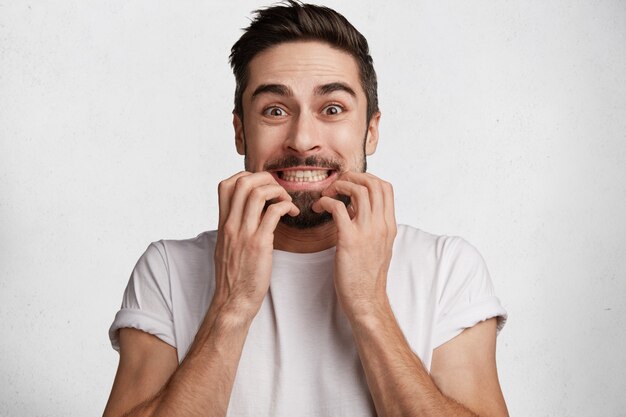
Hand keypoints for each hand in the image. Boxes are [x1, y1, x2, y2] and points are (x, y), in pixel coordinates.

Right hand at [212, 171, 298, 318]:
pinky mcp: (259, 244)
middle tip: (279, 190)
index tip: (263, 187)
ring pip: (258, 193)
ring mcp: (244, 233)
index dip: (247, 177)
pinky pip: (274, 213)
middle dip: (265, 178)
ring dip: (278, 191)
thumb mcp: (226, 246)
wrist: (233, 300)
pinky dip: (286, 206)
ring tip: (287, 201)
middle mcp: (231, 224)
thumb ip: (234, 227)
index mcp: (223, 223)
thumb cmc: (234, 276)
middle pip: (243, 181)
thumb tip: (245, 214)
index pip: (226, 184)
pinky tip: (293, 213)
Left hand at [312, 172, 396, 319]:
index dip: (367, 178)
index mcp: (389, 225)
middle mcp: (381, 225)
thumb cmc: (367, 276)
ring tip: (327, 194)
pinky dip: (325, 201)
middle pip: (373, 183)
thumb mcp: (378, 246)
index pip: (386, 187)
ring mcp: (367, 232)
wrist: (366, 300)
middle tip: (336, 184)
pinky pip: (337, 208)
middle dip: (352, 177)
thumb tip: (353, 208)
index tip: (351, 183)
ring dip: (338, 186)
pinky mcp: (349, 240)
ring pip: (358, 190)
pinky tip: (319, 208)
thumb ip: (371, 226)